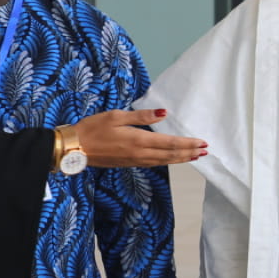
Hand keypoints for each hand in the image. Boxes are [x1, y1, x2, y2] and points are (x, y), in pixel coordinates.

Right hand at [74, 109, 206, 168]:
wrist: (73, 148)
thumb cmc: (92, 128)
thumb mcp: (116, 116)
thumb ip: (141, 116)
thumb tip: (163, 113)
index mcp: (139, 140)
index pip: (170, 143)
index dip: (188, 144)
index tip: (202, 143)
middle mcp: (140, 154)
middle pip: (170, 155)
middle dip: (189, 153)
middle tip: (205, 151)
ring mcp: (134, 161)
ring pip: (163, 161)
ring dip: (181, 159)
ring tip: (194, 156)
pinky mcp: (128, 164)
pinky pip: (153, 164)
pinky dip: (167, 161)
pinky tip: (172, 159)